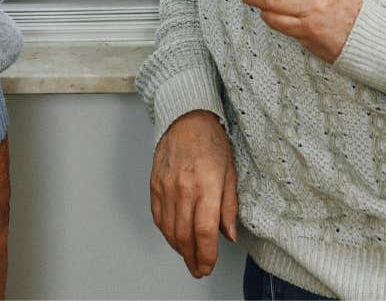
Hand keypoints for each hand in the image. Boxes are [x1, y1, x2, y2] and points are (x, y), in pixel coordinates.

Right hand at [149, 110, 237, 278]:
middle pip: (185, 235)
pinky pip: (158, 217)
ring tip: (189, 258)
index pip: (204, 231)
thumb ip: (229, 206)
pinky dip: (166, 233)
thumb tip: (228, 235)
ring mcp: (166, 187)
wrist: (185, 117)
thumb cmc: (211, 140)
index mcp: (207, 184)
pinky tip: (175, 238)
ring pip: (169, 230)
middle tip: (200, 269)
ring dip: (179, 249)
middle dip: (193, 259)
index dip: (207, 254)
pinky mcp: (155, 185)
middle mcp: (184, 188)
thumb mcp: (231, 171)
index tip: (209, 266)